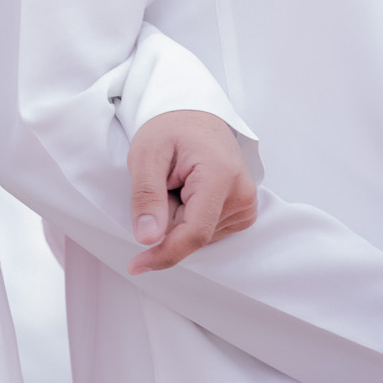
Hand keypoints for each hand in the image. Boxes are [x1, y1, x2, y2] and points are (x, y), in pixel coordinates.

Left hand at [126, 110, 256, 273]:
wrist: (195, 117)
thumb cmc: (170, 129)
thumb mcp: (146, 153)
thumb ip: (146, 195)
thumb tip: (148, 238)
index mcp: (220, 176)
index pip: (193, 233)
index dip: (164, 253)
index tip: (136, 265)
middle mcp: (241, 194)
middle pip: (193, 235)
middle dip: (167, 219)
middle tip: (163, 181)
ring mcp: (246, 204)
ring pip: (199, 235)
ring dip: (178, 217)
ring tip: (178, 181)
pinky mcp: (243, 211)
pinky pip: (207, 230)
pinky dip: (190, 217)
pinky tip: (189, 191)